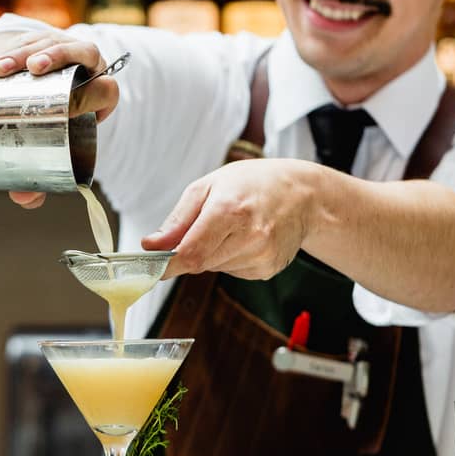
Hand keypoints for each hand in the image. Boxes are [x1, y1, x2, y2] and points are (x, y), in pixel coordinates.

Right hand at [0, 30, 119, 209]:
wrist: (45, 93)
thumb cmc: (58, 126)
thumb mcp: (57, 148)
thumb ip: (44, 175)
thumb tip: (25, 199)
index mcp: (101, 93)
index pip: (108, 89)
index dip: (97, 94)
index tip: (74, 107)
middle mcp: (87, 65)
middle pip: (81, 53)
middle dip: (57, 57)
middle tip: (33, 69)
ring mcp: (63, 48)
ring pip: (50, 42)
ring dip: (24, 52)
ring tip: (0, 68)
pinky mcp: (41, 41)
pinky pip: (29, 39)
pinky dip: (10, 50)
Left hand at [141, 159, 321, 279]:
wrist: (303, 194)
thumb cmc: (252, 183)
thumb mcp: (208, 187)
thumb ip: (178, 220)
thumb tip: (151, 246)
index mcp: (231, 210)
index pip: (191, 253)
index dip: (167, 264)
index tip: (151, 267)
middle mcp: (251, 237)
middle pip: (200, 263)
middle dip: (190, 252)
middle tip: (200, 228)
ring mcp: (263, 256)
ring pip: (215, 268)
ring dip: (211, 254)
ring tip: (231, 227)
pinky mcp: (269, 269)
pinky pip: (233, 272)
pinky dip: (229, 258)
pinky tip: (245, 238)